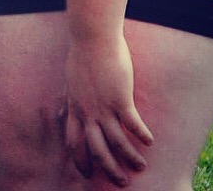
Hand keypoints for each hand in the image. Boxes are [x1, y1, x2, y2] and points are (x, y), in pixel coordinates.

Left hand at [64, 33, 152, 185]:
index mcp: (75, 107)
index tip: (88, 174)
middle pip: (96, 150)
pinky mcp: (120, 98)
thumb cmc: (82, 55)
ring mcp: (104, 106)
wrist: (91, 37)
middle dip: (108, 169)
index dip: (80, 160)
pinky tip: (150, 142)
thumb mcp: (69, 81)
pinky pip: (132, 124)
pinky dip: (141, 136)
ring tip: (140, 167)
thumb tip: (63, 112)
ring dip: (129, 158)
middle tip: (120, 182)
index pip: (74, 142)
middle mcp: (88, 111)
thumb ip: (69, 99)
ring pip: (116, 143)